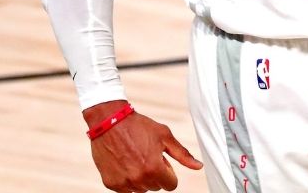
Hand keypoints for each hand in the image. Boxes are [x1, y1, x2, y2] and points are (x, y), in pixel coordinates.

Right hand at [83, 101, 202, 191]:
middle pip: (156, 187)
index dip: (168, 171)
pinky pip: (126, 189)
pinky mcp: (111, 183)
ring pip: (141, 189)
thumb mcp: (164, 136)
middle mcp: (138, 179)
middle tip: (146, 155)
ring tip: (134, 157)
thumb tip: (198, 166)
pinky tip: (124, 162)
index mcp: (154, 168)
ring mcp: (124, 182)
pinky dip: (127, 178)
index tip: (160, 160)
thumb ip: (182, 154)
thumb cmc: (137, 126)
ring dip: (141, 177)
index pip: (171, 185)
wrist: (109, 121)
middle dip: (154, 173)